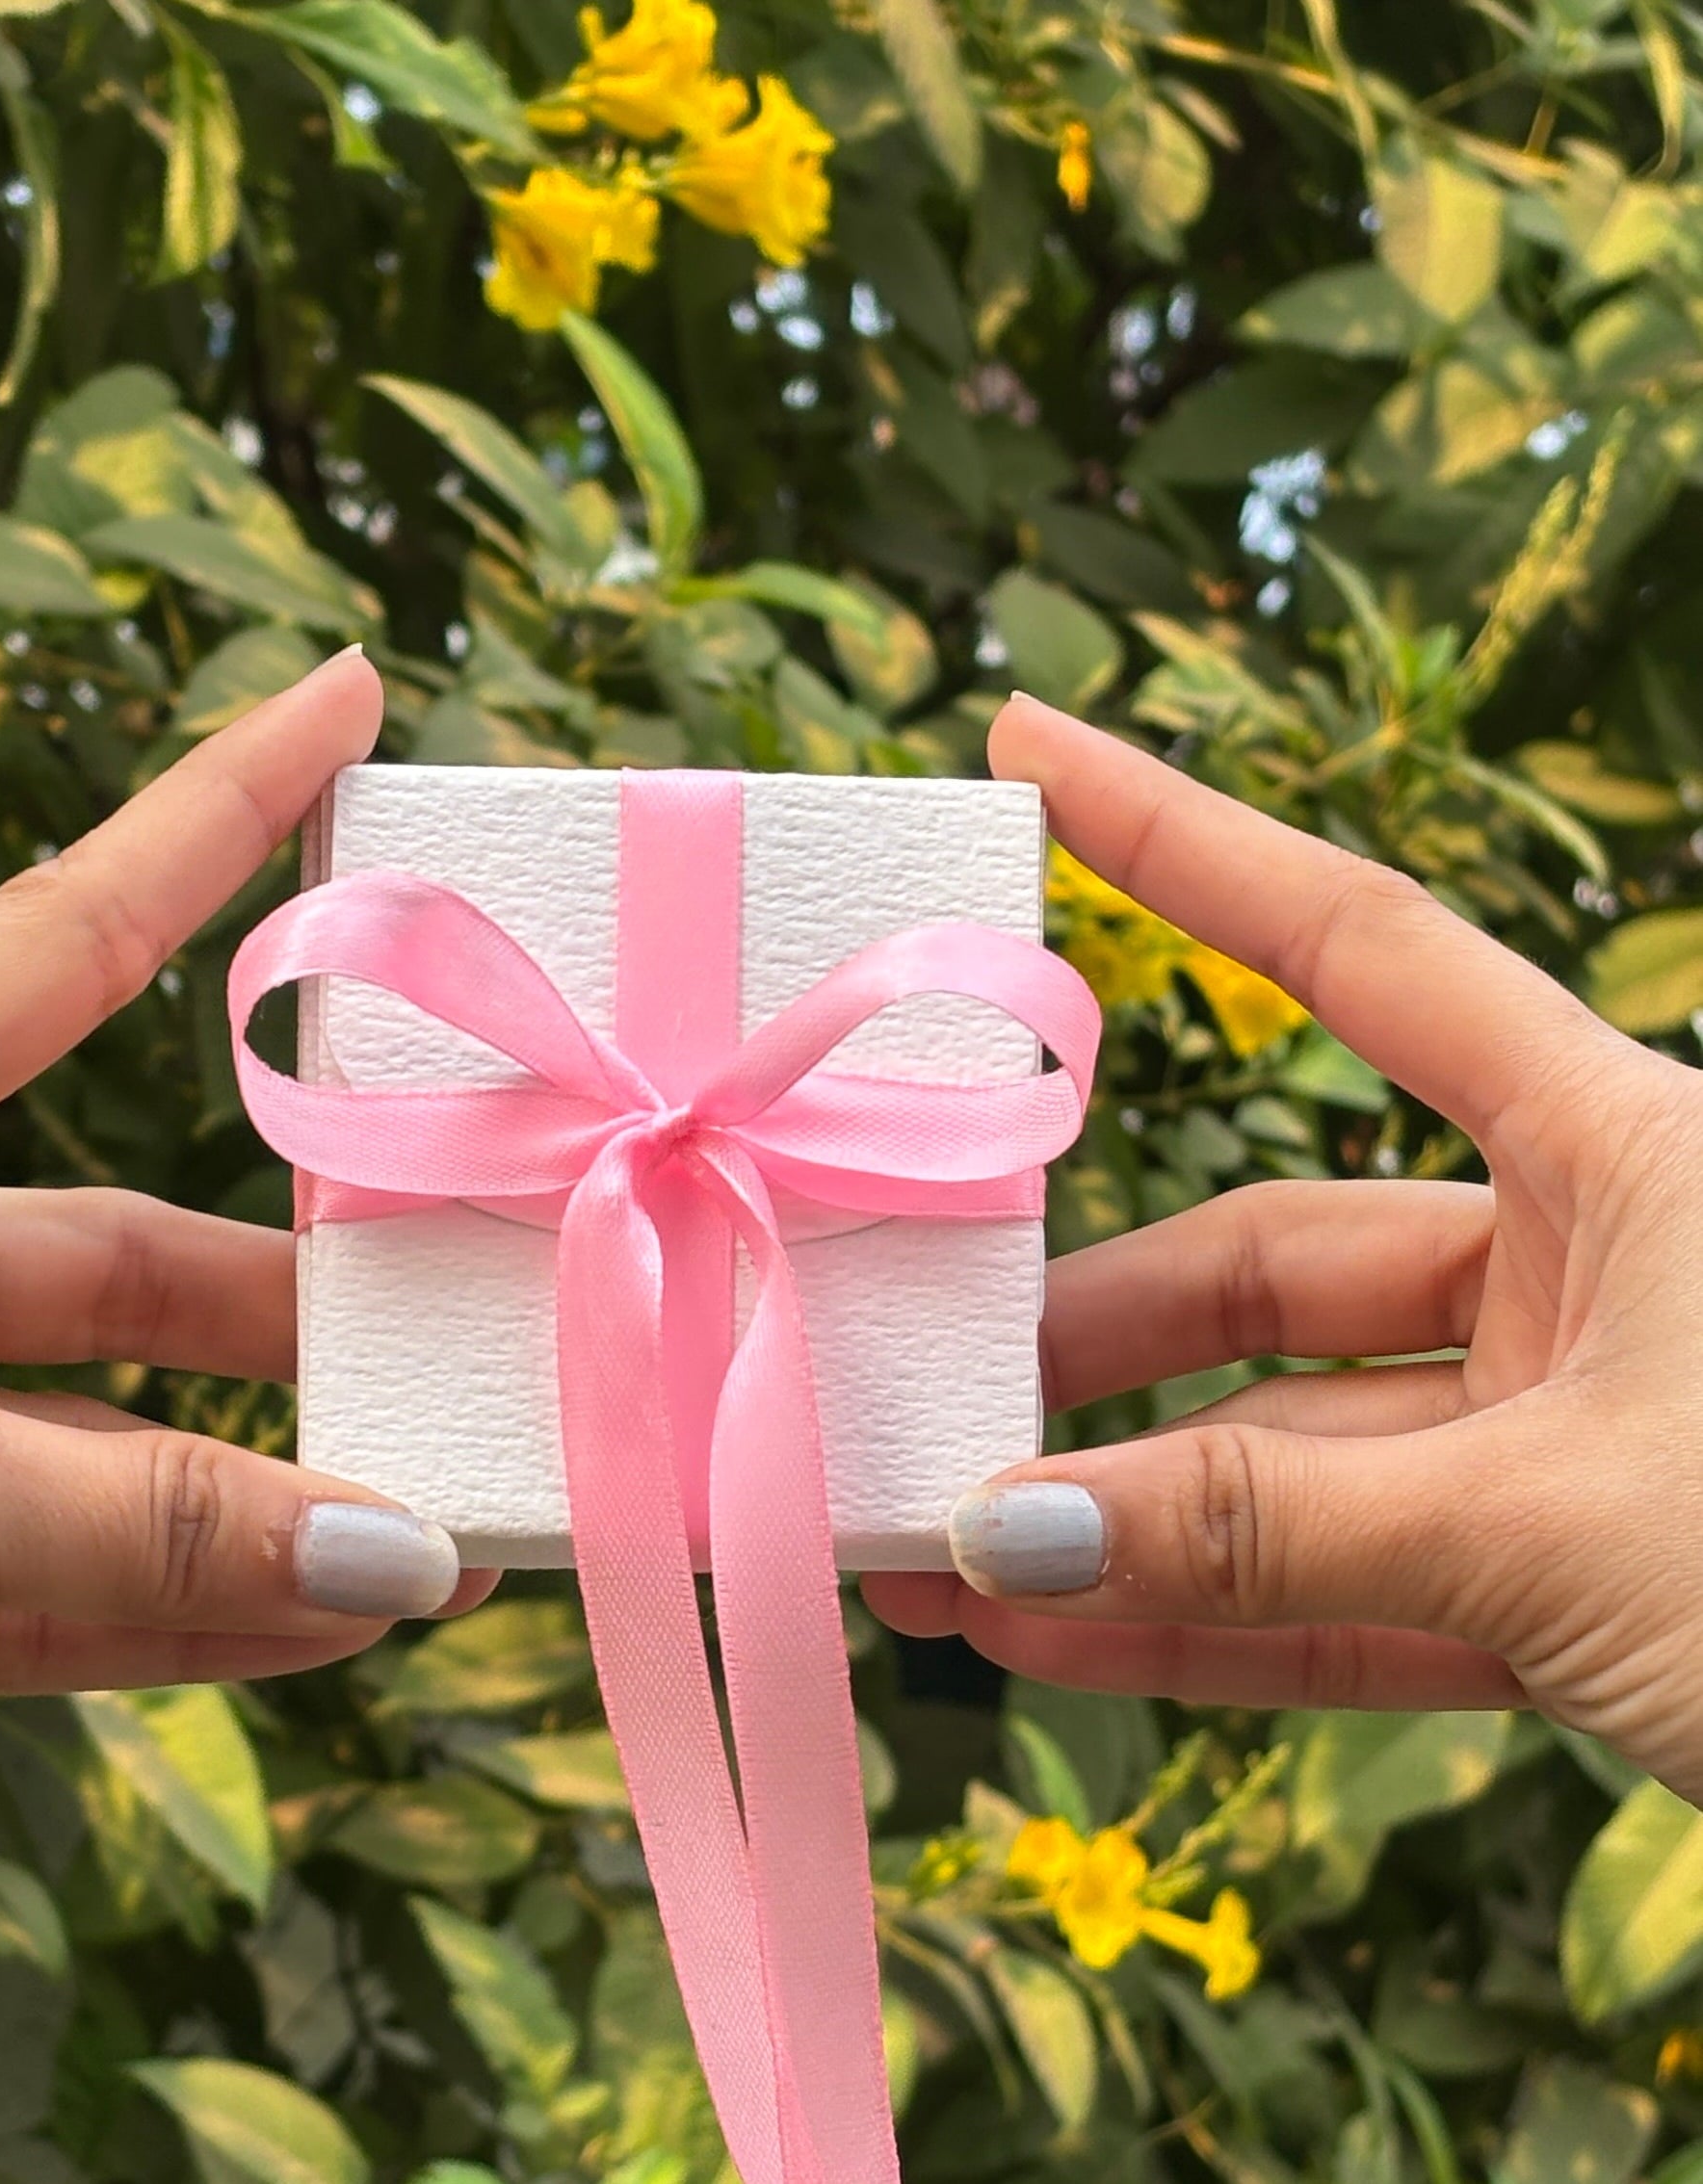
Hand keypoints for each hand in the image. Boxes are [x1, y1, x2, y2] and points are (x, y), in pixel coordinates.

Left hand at [0, 650, 482, 1938]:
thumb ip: (163, 1523)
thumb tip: (394, 1564)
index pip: (58, 941)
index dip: (211, 815)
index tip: (333, 700)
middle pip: (94, 1248)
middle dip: (261, 1302)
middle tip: (427, 1319)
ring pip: (73, 1428)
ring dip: (229, 1487)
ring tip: (400, 1531)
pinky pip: (28, 1559)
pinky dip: (156, 1591)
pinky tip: (297, 1626)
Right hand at [865, 694, 1702, 1803]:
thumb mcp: (1562, 1529)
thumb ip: (1268, 1525)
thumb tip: (1003, 1533)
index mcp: (1625, 1155)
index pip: (1362, 951)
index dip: (1184, 845)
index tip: (1033, 754)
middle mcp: (1585, 1269)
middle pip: (1270, 1257)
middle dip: (1092, 1337)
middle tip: (921, 1388)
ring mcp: (1568, 1435)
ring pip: (1292, 1447)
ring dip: (1120, 1507)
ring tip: (939, 1557)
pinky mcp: (1565, 1588)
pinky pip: (1346, 1580)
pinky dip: (1207, 1606)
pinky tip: (1054, 1631)